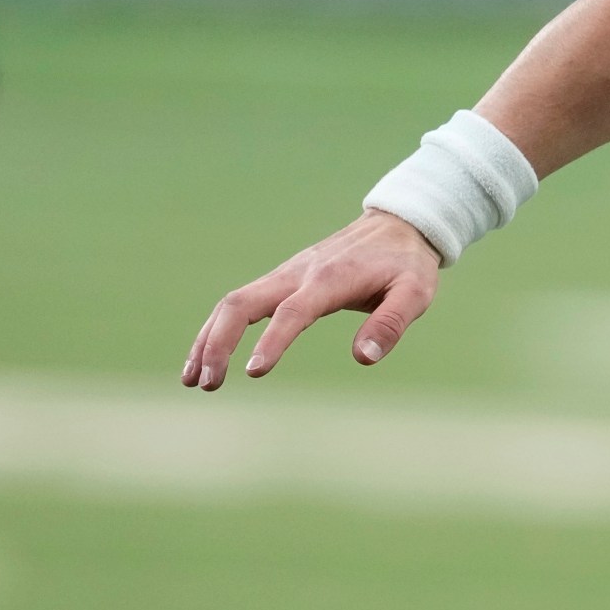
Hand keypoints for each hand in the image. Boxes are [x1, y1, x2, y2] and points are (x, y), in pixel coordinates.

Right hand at [181, 209, 441, 390]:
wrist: (397, 225)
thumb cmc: (407, 264)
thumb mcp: (416, 293)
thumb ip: (391, 323)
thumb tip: (363, 358)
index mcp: (332, 278)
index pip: (293, 312)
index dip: (272, 341)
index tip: (253, 372)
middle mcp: (299, 273)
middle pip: (241, 303)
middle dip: (218, 343)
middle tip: (208, 384)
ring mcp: (285, 274)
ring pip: (232, 302)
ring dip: (208, 340)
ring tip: (193, 381)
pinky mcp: (281, 279)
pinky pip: (240, 302)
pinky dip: (218, 329)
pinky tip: (206, 358)